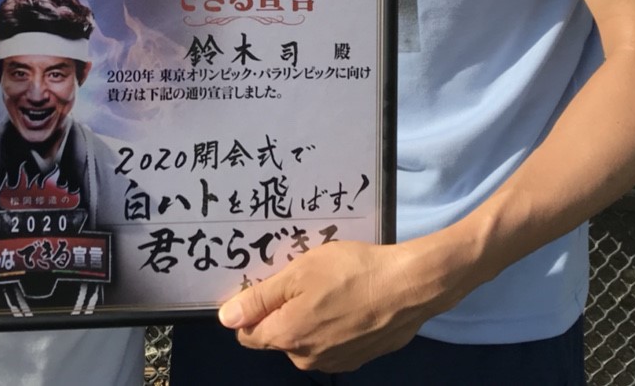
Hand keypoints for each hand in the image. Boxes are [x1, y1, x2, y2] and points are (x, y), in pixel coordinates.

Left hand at [217, 240, 440, 372]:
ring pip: (307, 339)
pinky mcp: (359, 358)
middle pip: (279, 336)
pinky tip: (351, 301)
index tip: (269, 285)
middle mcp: (306, 358)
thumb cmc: (351, 273)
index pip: (248, 334)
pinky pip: (333, 342)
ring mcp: (335, 362)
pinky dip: (335, 325)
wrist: (408, 287)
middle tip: (306, 279)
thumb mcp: (298, 272)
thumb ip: (260, 298)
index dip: (252, 309)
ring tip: (332, 287)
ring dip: (312, 317)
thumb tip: (226, 319)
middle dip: (285, 310)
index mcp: (286, 337)